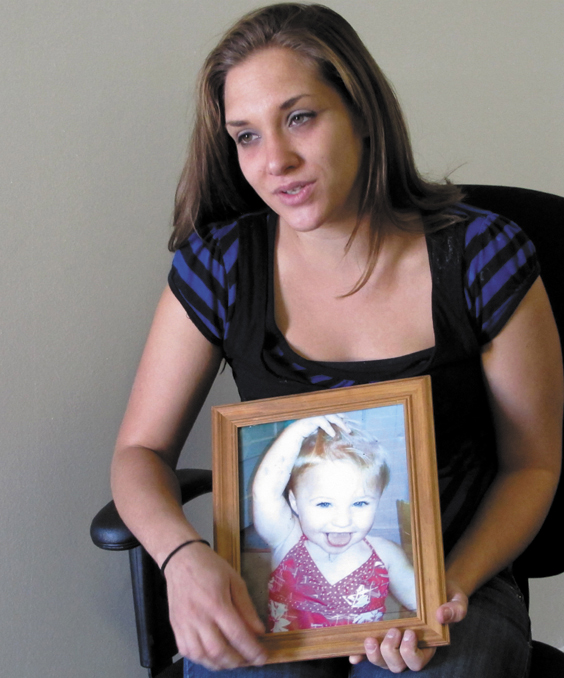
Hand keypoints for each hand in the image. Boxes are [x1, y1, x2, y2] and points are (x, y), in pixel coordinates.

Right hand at [164, 542, 266, 669]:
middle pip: (219, 651)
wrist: (180, 558)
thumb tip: (259, 631)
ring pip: (202, 657)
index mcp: (216, 603)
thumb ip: (247, 607)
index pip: (237, 634)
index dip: (252, 650)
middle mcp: (199, 617)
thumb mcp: (234, 579)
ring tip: (233, 660)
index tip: (263, 657)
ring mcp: (184, 625)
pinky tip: (213, 656)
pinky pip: (188, 653)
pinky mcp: (175, 628)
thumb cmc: (210, 566)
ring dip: (220, 664)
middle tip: (249, 659)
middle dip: (237, 661)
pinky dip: (202, 660)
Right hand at [285, 413, 349, 440]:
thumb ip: (326, 428)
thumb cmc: (306, 433)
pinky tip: (333, 434)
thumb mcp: (319, 430)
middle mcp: (318, 412)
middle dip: (342, 421)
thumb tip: (336, 431)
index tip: (347, 421)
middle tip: (349, 429)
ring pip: (331, 416)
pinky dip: (329, 428)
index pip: (333, 412)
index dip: (340, 416)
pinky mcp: (312, 419)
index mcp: (320, 414)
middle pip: (334, 413)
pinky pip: (323, 422)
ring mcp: (315, 414)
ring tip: (346, 430)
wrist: (295, 435)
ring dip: (339, 423)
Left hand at [348, 580, 467, 671]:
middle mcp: (408, 648)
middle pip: (397, 665)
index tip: (409, 633)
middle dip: (392, 652)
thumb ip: (455, 609)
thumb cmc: (444, 594)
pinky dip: (360, 655)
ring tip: (371, 638)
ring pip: (382, 661)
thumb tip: (441, 615)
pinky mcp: (380, 634)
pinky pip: (368, 651)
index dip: (411, 653)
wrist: (428, 583)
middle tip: (393, 631)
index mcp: (427, 645)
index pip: (417, 661)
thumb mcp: (456, 598)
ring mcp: (392, 643)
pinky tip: (353, 655)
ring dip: (374, 655)